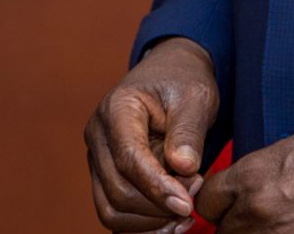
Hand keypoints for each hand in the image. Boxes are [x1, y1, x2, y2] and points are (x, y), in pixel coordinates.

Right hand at [85, 37, 217, 231]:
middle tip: (195, 196)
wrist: (170, 75)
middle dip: (159, 205)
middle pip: (118, 190)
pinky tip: (171, 219)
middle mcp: (98, 134)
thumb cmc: (183, 82)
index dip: (157, 187)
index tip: (188, 205)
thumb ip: (189, 132)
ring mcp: (97, 156)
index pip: (129, 158)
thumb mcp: (196, 97)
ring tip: (185, 213)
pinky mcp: (104, 175)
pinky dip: (142, 224)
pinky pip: (115, 212)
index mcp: (117, 108)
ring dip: (149, 222)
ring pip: (111, 209)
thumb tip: (183, 168)